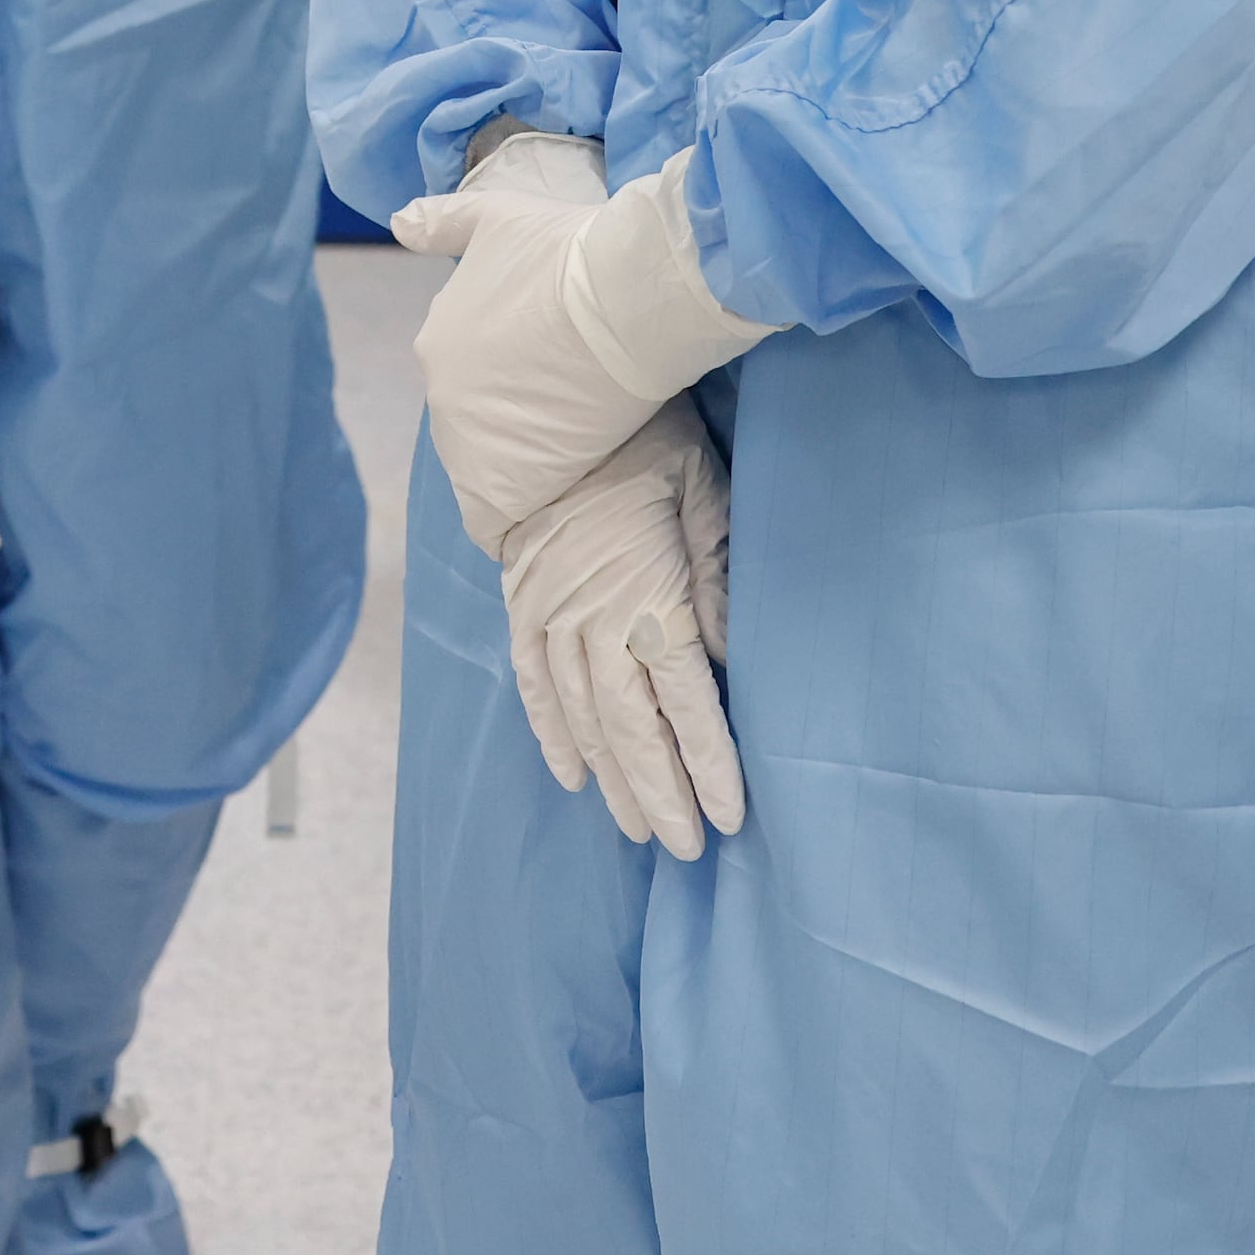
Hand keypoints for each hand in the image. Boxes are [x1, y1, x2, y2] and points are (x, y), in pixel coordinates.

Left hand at [395, 132, 641, 555]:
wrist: (623, 293)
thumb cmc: (568, 249)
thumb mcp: (495, 216)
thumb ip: (443, 221)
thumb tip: (397, 222)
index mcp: (436, 336)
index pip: (469, 370)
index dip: (515, 374)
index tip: (556, 370)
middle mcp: (439, 387)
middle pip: (479, 417)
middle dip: (517, 417)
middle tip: (574, 407)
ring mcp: (467, 436)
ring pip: (490, 463)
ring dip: (525, 460)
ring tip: (577, 448)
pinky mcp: (502, 479)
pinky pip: (498, 514)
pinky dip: (520, 511)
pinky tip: (553, 501)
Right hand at [489, 400, 744, 858]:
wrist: (552, 405)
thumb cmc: (650, 446)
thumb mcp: (708, 500)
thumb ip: (720, 583)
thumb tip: (732, 661)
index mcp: (647, 602)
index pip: (685, 704)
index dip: (708, 764)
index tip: (732, 817)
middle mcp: (593, 623)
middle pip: (629, 730)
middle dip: (662, 794)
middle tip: (688, 850)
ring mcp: (550, 618)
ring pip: (582, 718)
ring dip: (613, 779)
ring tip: (640, 829)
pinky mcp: (522, 607)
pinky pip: (534, 684)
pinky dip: (551, 734)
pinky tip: (570, 777)